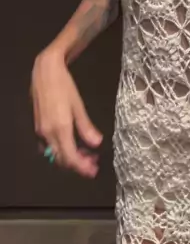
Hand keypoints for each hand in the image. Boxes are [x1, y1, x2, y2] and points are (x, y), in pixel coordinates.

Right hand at [31, 48, 101, 177]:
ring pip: (54, 155)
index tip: (94, 170)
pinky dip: (59, 151)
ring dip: (69, 158)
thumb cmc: (64, 86)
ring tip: (85, 153)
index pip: (70, 158)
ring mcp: (40, 132)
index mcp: (60, 129)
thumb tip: (97, 143)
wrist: (45, 72)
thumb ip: (86, 127)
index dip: (82, 167)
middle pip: (62, 160)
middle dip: (78, 164)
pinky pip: (47, 147)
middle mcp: (47, 134)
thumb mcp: (78, 105)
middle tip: (93, 161)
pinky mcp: (37, 128)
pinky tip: (70, 144)